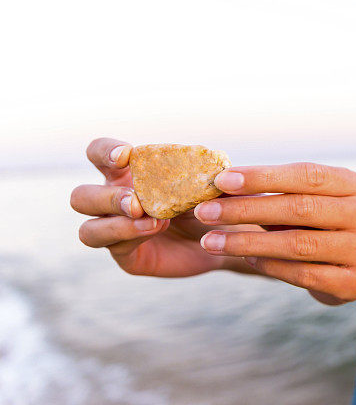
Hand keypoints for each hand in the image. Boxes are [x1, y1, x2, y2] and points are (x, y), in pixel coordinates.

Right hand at [70, 138, 234, 276]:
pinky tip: (156, 228)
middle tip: (135, 202)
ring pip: (88, 230)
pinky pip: (114, 246)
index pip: (98, 153)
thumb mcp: (206, 183)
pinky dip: (132, 236)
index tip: (125, 154)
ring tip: (148, 219)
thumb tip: (210, 164)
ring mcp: (115, 229)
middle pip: (81, 196)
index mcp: (126, 172)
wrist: (225, 237)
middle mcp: (112, 199)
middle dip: (105, 198)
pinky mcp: (124, 253)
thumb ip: (201, 171)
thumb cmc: (212, 200)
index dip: (104, 151)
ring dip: (115, 224)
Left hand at [194, 163, 355, 301]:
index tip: (221, 180)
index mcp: (354, 184)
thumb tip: (219, 185)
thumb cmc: (320, 222)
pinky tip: (245, 259)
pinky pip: (305, 274)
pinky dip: (271, 266)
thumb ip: (275, 192)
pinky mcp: (355, 283)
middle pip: (301, 208)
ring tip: (211, 241)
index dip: (263, 177)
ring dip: (249, 242)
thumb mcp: (307, 199)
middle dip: (247, 210)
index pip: (306, 174)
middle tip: (205, 212)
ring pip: (299, 244)